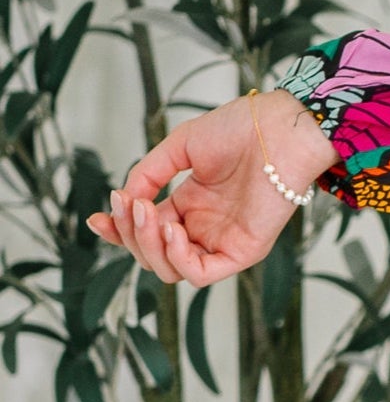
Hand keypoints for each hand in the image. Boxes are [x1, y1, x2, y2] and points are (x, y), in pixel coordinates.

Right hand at [86, 90, 339, 288]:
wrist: (280, 127)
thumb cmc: (241, 129)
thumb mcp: (181, 147)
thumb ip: (149, 174)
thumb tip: (124, 200)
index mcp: (190, 205)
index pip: (146, 232)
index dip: (118, 231)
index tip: (97, 218)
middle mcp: (204, 227)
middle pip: (152, 254)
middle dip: (129, 234)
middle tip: (128, 204)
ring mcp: (222, 241)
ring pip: (170, 269)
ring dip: (148, 245)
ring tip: (148, 212)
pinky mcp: (242, 252)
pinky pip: (201, 275)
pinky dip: (178, 259)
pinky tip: (171, 230)